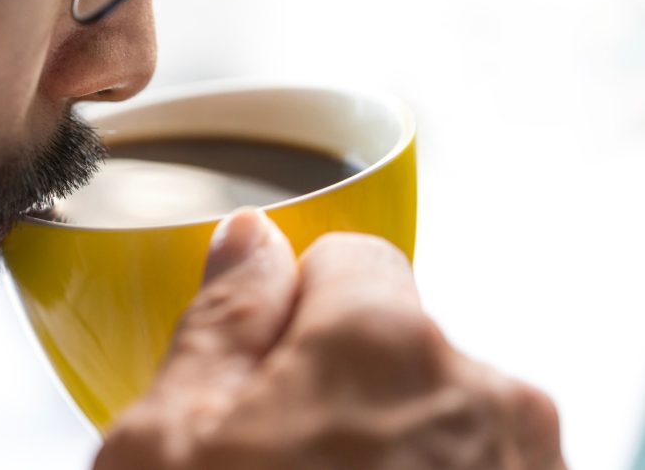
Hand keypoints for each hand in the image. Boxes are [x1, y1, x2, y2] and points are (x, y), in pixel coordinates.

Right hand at [94, 210, 564, 468]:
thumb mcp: (166, 445)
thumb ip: (215, 323)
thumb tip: (246, 243)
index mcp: (385, 346)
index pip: (350, 258)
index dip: (289, 311)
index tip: (260, 369)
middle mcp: (483, 397)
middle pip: (396, 337)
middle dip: (337, 382)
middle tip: (275, 458)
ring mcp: (524, 463)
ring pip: (438, 411)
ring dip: (386, 441)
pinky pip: (471, 460)